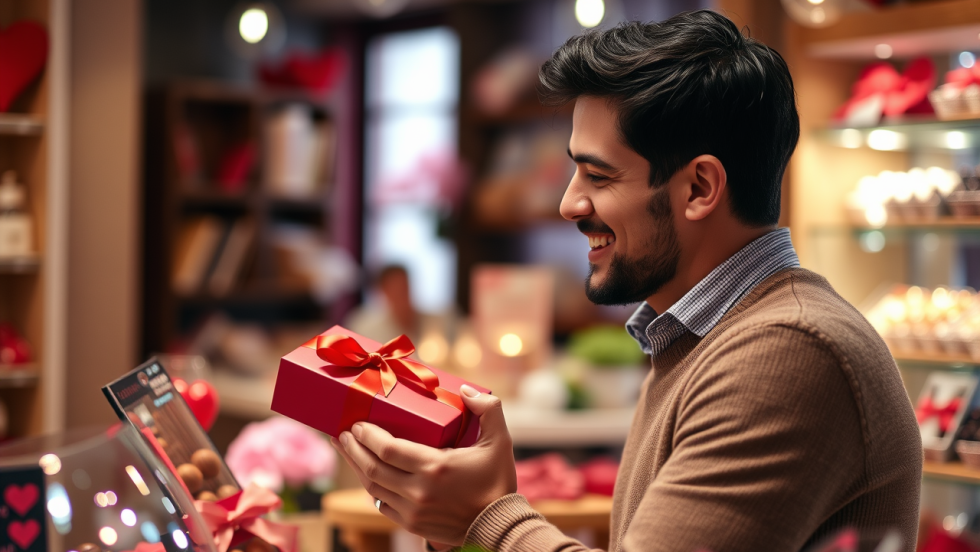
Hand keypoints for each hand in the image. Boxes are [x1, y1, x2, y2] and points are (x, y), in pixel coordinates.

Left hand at [331, 384, 517, 545]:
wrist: (499, 525)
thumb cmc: (498, 480)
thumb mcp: (500, 441)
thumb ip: (488, 409)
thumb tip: (466, 390)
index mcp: (435, 467)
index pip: (388, 449)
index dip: (367, 435)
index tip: (357, 423)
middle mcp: (419, 491)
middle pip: (372, 467)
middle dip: (352, 448)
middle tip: (341, 433)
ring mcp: (413, 511)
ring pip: (372, 487)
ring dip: (356, 467)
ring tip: (346, 449)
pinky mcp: (412, 524)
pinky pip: (382, 504)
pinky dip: (371, 487)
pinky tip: (366, 474)